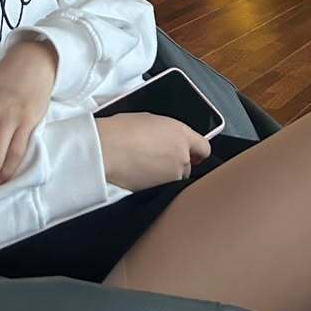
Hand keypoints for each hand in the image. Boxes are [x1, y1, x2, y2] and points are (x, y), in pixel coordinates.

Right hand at [94, 112, 211, 191]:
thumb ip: (167, 132)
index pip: (204, 147)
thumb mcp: (149, 120)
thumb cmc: (121, 130)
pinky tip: (140, 173)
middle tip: (157, 156)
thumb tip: (168, 139)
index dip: (197, 151)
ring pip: (175, 177)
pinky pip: (163, 187)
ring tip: (145, 165)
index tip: (192, 153)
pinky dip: (155, 183)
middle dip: (177, 162)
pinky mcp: (159, 191)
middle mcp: (182, 156)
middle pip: (188, 165)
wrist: (106, 150)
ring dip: (165, 174)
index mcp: (181, 134)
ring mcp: (172, 176)